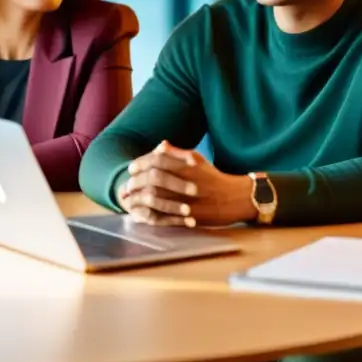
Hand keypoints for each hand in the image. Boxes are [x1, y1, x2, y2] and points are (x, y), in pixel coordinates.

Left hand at [120, 141, 256, 226]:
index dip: (140, 164)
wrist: (234, 198)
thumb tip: (161, 145)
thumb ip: (178, 153)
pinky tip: (139, 215)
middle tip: (126, 187)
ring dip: (138, 200)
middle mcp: (187, 180)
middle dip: (135, 183)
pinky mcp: (188, 216)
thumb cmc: (214, 179)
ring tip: (129, 201)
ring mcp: (188, 199)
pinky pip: (163, 216)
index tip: (131, 169)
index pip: (156, 161)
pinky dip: (147, 215)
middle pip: (153, 180)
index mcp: (188, 165)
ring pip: (155, 199)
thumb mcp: (198, 161)